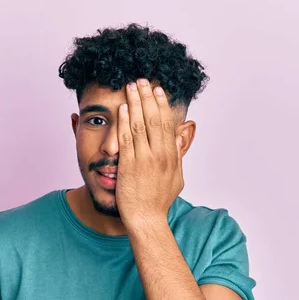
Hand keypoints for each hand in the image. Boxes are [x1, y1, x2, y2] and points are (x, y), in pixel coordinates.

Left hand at [116, 79, 183, 228]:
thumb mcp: (176, 178)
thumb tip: (177, 138)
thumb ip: (176, 157)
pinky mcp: (128, 166)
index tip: (156, 89)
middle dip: (146, 97)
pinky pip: (126, 139)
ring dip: (134, 103)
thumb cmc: (159, 201)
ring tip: (130, 87)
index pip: (166, 123)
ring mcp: (143, 160)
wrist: (146, 219)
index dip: (161, 104)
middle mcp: (159, 155)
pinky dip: (124, 122)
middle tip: (141, 80)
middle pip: (153, 119)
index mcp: (171, 156)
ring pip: (139, 125)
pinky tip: (122, 108)